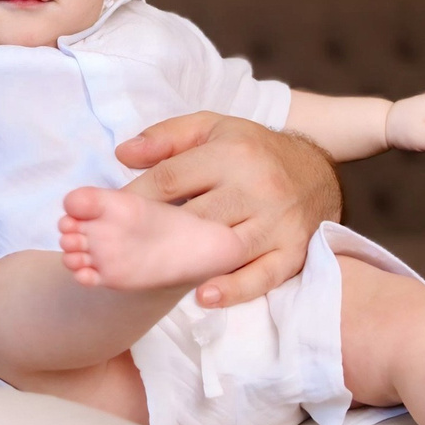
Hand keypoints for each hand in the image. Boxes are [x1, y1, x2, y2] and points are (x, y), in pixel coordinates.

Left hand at [117, 112, 339, 309]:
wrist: (318, 173)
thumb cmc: (253, 151)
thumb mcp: (212, 128)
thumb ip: (166, 138)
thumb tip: (122, 155)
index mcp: (232, 153)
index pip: (171, 179)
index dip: (133, 198)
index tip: (105, 216)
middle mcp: (257, 187)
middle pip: (196, 216)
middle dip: (152, 235)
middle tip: (117, 252)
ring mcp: (277, 223)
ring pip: (227, 247)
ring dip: (188, 264)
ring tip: (151, 276)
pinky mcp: (293, 252)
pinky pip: (263, 276)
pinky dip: (235, 289)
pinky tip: (204, 296)